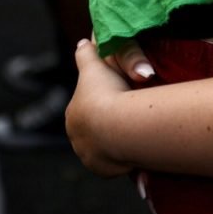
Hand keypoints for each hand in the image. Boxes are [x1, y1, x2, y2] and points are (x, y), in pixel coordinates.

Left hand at [66, 39, 142, 176]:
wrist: (117, 125)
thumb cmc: (107, 92)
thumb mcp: (96, 65)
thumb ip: (87, 54)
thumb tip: (82, 42)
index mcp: (73, 115)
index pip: (88, 110)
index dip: (104, 105)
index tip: (120, 101)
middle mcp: (76, 139)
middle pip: (96, 132)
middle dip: (110, 127)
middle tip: (132, 120)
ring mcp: (89, 157)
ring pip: (107, 150)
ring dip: (118, 146)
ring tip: (137, 136)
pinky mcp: (104, 171)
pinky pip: (118, 166)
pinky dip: (126, 161)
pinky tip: (138, 152)